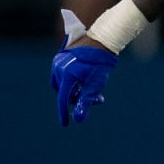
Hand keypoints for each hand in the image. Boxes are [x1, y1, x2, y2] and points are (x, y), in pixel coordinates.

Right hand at [51, 9, 117, 125]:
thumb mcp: (95, 85)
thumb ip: (86, 102)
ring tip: (93, 90)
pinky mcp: (62, 56)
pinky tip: (87, 80)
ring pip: (64, 83)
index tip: (65, 124)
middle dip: (77, 98)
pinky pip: (64, 74)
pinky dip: (74, 81)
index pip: (63, 98)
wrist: (104, 39)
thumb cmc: (101, 63)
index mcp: (66, 74)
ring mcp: (59, 61)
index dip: (63, 112)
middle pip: (64, 91)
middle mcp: (58, 67)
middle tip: (96, 100)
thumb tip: (78, 119)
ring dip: (76, 90)